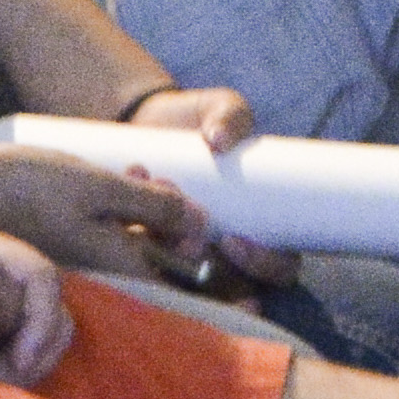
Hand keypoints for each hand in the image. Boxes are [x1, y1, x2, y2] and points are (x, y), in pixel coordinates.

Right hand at [0, 135, 209, 282]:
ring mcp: (82, 266)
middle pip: (156, 259)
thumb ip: (154, 206)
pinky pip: (106, 238)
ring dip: (144, 208)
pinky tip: (117, 178)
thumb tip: (201, 223)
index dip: (196, 252)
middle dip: (169, 217)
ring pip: (132, 243)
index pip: (177, 282)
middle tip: (161, 180)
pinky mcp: (65, 252)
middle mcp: (101, 278)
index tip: (197, 214)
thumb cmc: (29, 186)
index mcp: (117, 270)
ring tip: (136, 170)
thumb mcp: (101, 187)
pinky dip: (118, 211)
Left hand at [108, 86, 302, 287]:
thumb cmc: (199, 121)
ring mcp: (184, 256)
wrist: (148, 122)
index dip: (264, 266)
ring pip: (184, 279)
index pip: (280, 269)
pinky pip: (140, 266)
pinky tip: (119, 209)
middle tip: (187, 241)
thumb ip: (230, 115)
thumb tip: (221, 140)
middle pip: (233, 289)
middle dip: (210, 273)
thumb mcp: (222, 109)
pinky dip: (129, 241)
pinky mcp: (144, 252)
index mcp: (260, 229)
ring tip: (148, 201)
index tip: (234, 240)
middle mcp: (224, 252)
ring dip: (164, 250)